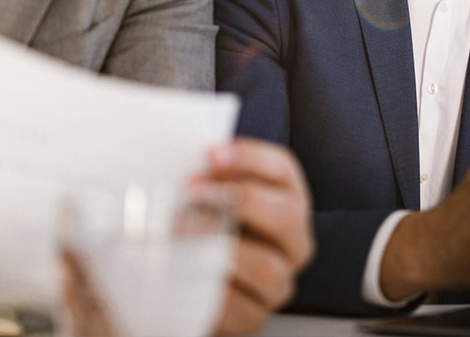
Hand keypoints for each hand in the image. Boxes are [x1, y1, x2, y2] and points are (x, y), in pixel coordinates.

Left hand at [200, 138, 314, 335]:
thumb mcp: (211, 197)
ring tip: (183, 235)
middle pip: (287, 216)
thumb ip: (205, 178)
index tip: (212, 153)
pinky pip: (241, 309)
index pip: (282, 170)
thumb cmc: (205, 230)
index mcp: (288, 199)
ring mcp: (279, 281)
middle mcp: (294, 240)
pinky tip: (186, 276)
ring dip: (223, 249)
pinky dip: (213, 293)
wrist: (197, 286)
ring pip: (268, 267)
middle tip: (193, 192)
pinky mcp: (256, 316)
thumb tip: (175, 156)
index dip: (250, 158)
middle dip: (241, 201)